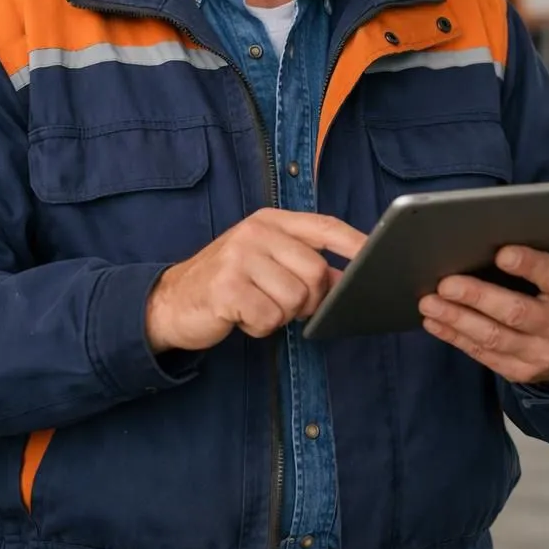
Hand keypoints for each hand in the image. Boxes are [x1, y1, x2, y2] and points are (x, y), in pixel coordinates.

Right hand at [145, 209, 366, 352]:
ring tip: (256, 305)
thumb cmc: (227, 282)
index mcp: (270, 220)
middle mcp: (256, 232)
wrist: (170, 301)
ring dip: (280, 315)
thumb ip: (302, 260)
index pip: (325, 227)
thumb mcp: (263, 259)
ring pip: (295, 299)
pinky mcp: (227, 288)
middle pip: (316, 272)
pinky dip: (260, 327)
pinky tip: (241, 316)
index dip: (356, 244)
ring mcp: (239, 258)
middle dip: (309, 299)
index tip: (378, 257)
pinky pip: (270, 319)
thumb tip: (347, 278)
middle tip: (282, 303)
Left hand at [418, 223, 548, 384]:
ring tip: (429, 303)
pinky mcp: (519, 372)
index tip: (501, 252)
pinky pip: (482, 355)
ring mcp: (539, 355)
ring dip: (457, 319)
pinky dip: (455, 337)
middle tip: (446, 282)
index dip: (529, 265)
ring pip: (493, 337)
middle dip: (478, 296)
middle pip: (516, 312)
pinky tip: (434, 322)